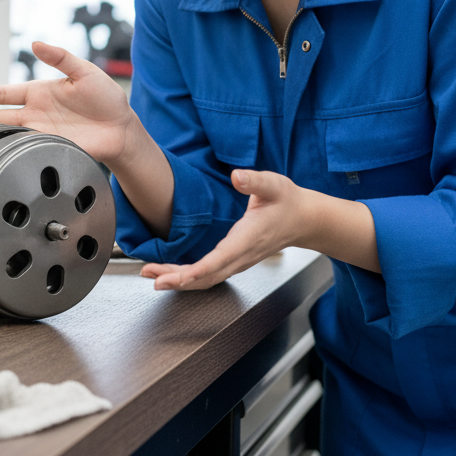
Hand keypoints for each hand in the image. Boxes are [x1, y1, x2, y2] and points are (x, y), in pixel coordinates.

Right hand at [0, 41, 137, 167]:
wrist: (122, 128)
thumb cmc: (106, 99)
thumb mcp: (84, 71)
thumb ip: (60, 57)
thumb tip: (36, 43)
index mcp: (40, 93)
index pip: (4, 94)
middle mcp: (35, 114)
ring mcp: (41, 132)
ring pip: (4, 135)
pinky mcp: (50, 148)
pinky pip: (24, 150)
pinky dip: (6, 152)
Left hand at [141, 169, 304, 290]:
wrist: (304, 219)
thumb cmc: (287, 201)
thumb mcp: (274, 184)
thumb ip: (254, 181)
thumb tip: (237, 176)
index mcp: (247, 239)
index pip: (220, 260)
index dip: (198, 270)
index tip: (178, 277)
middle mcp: (241, 256)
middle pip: (207, 276)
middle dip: (178, 279)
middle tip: (151, 277)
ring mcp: (238, 261)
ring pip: (206, 279)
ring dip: (179, 280)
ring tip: (151, 276)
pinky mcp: (234, 260)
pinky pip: (209, 275)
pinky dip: (188, 277)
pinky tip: (171, 273)